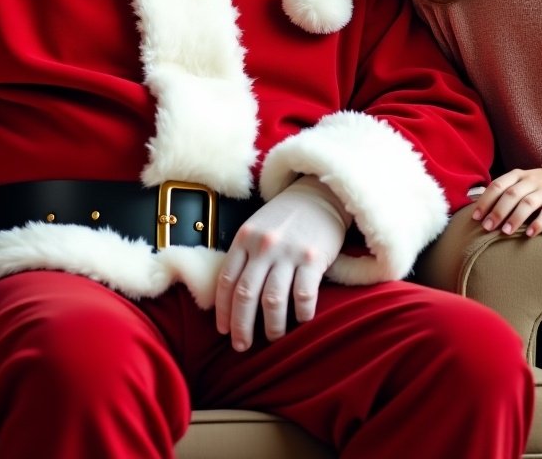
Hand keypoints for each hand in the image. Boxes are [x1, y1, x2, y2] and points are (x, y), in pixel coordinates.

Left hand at [215, 175, 348, 350]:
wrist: (319, 194)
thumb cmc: (285, 217)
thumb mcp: (256, 228)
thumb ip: (245, 255)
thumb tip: (231, 297)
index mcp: (244, 238)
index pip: (226, 280)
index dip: (222, 310)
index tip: (223, 330)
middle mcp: (262, 245)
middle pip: (245, 295)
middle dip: (241, 326)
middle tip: (242, 346)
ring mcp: (288, 252)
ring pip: (272, 301)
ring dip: (271, 327)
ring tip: (273, 338)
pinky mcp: (313, 258)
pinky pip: (303, 295)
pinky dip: (301, 314)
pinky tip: (301, 321)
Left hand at [471, 167, 541, 236]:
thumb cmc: (533, 187)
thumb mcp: (518, 184)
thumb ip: (502, 193)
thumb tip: (477, 211)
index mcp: (516, 175)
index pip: (497, 185)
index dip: (485, 201)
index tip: (476, 217)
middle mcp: (530, 180)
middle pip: (511, 194)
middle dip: (497, 211)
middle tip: (487, 227)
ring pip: (528, 203)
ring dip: (515, 218)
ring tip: (505, 232)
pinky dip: (538, 223)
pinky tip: (529, 234)